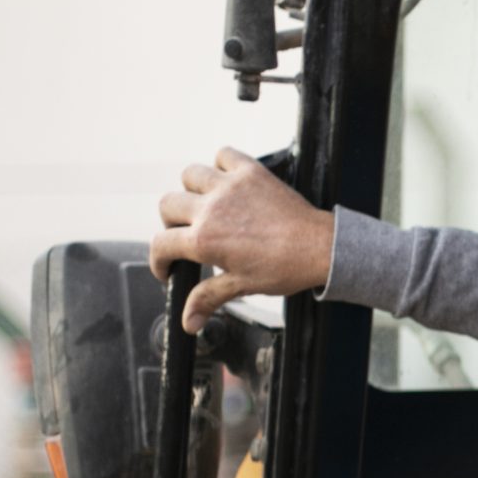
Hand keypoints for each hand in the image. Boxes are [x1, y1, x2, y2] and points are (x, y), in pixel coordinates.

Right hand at [150, 147, 335, 331]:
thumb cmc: (284, 268)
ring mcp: (230, 186)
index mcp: (205, 240)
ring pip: (190, 175)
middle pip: (167, 204)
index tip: (167, 268)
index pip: (161, 244)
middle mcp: (212, 209)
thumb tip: (188, 323)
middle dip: (171, 223)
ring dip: (191, 189)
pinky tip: (227, 182)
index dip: (159, 260)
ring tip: (204, 205)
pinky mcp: (250, 172)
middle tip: (187, 235)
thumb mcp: (241, 286)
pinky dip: (221, 164)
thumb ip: (207, 298)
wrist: (319, 248)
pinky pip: (224, 154)